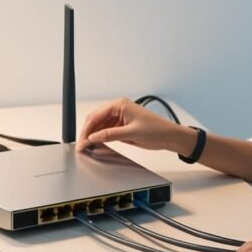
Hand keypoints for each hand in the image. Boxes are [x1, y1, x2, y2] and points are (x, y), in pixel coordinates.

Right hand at [76, 97, 190, 152]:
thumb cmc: (156, 130)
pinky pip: (107, 130)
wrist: (170, 136)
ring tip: (87, 147)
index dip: (87, 130)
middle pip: (95, 120)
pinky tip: (97, 144)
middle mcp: (118, 108)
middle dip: (88, 132)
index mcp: (119, 104)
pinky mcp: (122, 126)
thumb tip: (93, 137)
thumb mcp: (131, 133)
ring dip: (93, 135)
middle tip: (82, 146)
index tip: (82, 142)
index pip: (96, 116)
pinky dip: (101, 137)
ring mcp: (120, 117)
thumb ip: (110, 135)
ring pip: (100, 126)